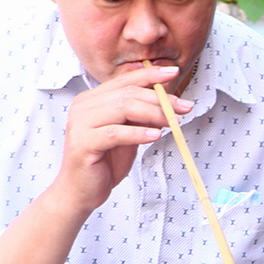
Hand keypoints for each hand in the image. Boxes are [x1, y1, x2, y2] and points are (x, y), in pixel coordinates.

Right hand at [48, 63, 191, 216]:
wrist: (82, 190)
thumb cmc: (105, 161)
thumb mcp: (129, 133)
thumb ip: (141, 115)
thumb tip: (168, 102)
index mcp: (93, 99)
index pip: (124, 80)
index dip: (150, 74)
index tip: (174, 72)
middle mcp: (83, 106)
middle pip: (127, 93)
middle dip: (160, 99)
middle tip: (183, 107)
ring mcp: (80, 123)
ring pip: (122, 108)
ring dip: (153, 114)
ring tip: (173, 123)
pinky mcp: (82, 143)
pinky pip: (114, 133)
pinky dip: (138, 133)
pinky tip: (155, 136)